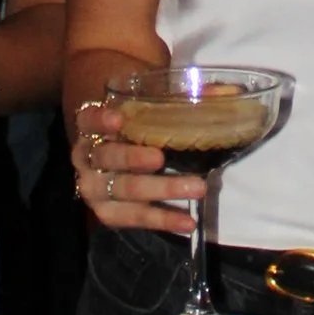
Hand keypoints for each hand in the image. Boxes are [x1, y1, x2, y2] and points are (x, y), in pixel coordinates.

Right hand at [69, 74, 189, 236]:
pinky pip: (132, 218)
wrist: (114, 148)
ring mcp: (94, 187)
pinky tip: (187, 222)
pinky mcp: (108, 212)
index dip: (100, 120)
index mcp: (90, 125)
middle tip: (161, 158)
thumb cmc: (133, 118)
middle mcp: (85, 157)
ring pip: (122, 190)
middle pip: (106, 158)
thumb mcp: (149, 101)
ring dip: (159, 190)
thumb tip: (228, 92)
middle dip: (133, 158)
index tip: (119, 120)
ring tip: (195, 188)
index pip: (88, 119)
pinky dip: (161, 219)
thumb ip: (181, 96)